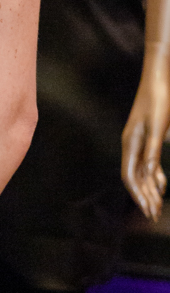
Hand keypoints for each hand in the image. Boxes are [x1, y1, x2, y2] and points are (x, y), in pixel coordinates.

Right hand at [122, 57, 169, 219]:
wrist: (159, 77)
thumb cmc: (158, 99)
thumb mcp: (158, 127)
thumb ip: (152, 151)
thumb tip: (149, 175)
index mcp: (131, 143)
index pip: (130, 176)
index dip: (138, 195)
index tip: (147, 210)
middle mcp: (132, 145)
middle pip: (135, 177)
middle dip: (144, 197)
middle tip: (153, 215)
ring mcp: (139, 141)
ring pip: (142, 171)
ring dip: (150, 189)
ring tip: (157, 206)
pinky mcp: (147, 137)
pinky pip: (148, 162)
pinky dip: (154, 176)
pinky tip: (161, 185)